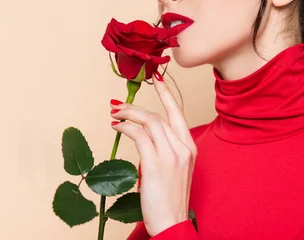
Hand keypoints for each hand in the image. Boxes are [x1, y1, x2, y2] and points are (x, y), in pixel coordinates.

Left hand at [110, 71, 196, 235]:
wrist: (172, 224)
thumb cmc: (169, 200)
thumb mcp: (173, 170)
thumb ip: (164, 150)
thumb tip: (143, 136)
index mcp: (190, 148)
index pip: (178, 113)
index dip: (166, 94)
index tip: (157, 79)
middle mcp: (183, 148)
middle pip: (158, 115)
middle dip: (136, 106)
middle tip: (118, 104)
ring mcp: (171, 155)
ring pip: (149, 121)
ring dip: (128, 114)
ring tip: (113, 115)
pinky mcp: (156, 163)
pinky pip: (139, 135)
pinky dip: (125, 127)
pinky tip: (116, 128)